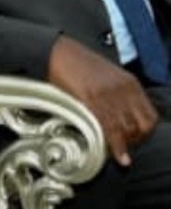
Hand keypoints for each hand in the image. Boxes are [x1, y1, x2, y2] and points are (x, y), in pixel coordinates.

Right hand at [48, 34, 156, 166]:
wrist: (57, 51)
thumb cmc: (78, 64)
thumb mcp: (107, 77)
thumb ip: (118, 94)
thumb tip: (120, 117)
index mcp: (130, 83)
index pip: (150, 116)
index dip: (144, 133)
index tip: (134, 140)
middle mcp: (124, 89)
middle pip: (141, 125)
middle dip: (135, 141)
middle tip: (123, 149)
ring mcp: (108, 94)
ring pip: (126, 129)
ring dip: (124, 146)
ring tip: (117, 154)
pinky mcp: (91, 99)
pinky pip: (109, 128)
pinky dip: (116, 146)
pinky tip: (118, 156)